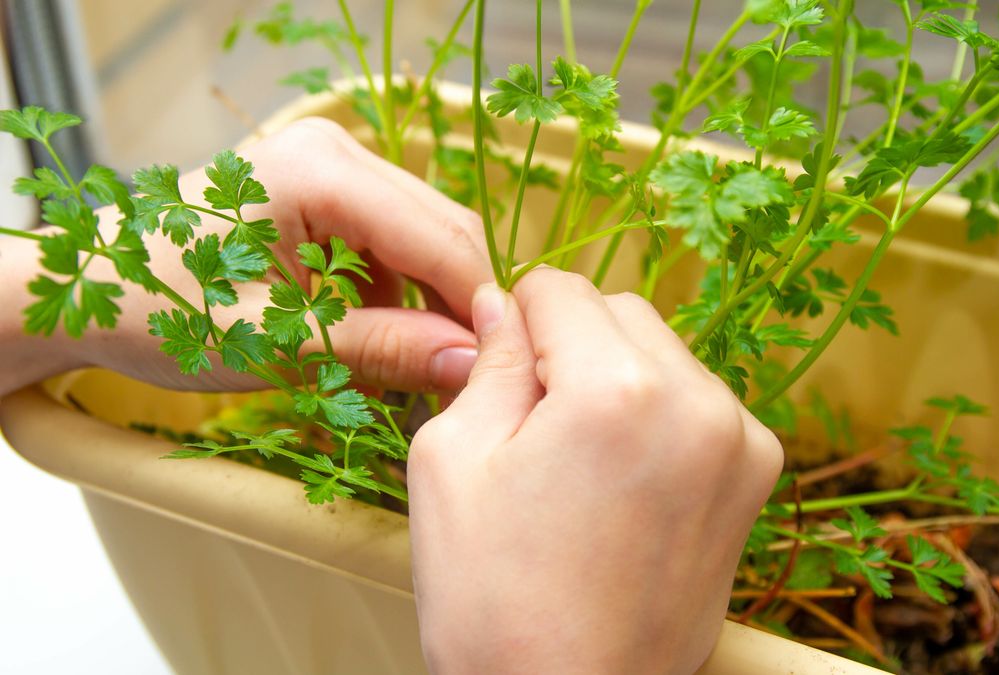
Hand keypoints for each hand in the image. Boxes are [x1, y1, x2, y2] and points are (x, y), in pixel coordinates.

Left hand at [0, 118, 491, 395]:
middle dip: (459, 308)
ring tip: (415, 370)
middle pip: (444, 232)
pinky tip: (380, 341)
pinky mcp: (329, 192)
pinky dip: (400, 296)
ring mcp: (333, 166)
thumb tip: (469, 363)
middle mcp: (337, 152)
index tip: (494, 375)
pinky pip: (394, 244)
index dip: (478, 309)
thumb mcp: (271, 341)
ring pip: (426, 240)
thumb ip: (378, 348)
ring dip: (430, 306)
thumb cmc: (157, 309)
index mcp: (322, 171)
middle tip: (462, 381)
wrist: (87, 288)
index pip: (442, 239)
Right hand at [407, 268, 783, 673]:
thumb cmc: (495, 601)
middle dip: (570, 347)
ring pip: (664, 352)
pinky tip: (624, 483)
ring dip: (618, 379)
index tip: (499, 371)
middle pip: (620, 311)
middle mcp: (698, 403)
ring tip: (580, 465)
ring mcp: (739, 441)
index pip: (559, 289)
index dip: (514, 321)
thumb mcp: (451, 462)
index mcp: (618, 390)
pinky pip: (698, 402)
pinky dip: (659, 417)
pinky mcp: (756, 477)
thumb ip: (489, 362)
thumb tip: (503, 302)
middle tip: (534, 427)